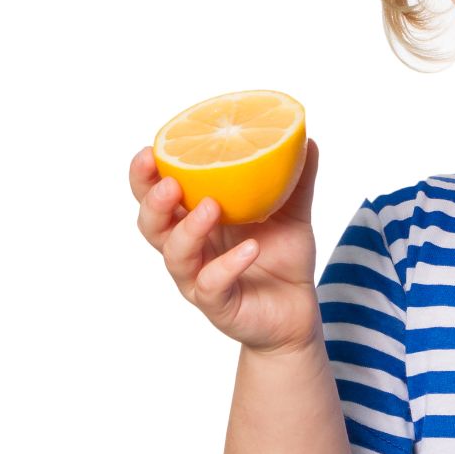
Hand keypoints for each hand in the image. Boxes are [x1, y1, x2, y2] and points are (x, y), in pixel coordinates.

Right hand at [130, 137, 323, 354]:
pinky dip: (228, 265)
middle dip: (152, 202)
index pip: (157, 196)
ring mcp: (198, 279)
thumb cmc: (283, 260)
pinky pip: (213, 285)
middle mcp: (190, 250)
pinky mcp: (218, 305)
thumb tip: (309, 140)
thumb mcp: (293, 215)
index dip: (145, 176)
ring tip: (211, 206)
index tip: (151, 151)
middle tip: (170, 182)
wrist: (298, 313)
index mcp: (196, 221)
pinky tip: (250, 248)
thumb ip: (296, 181)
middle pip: (151, 226)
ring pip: (175, 256)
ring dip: (189, 229)